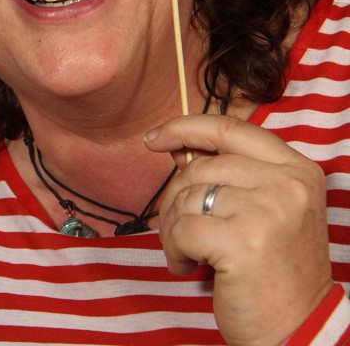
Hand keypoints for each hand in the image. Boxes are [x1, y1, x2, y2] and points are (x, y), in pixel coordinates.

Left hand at [145, 113, 334, 345]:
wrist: (298, 328)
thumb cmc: (272, 271)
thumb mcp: (265, 211)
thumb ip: (230, 175)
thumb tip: (177, 148)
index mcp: (297, 169)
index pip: (229, 128)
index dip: (184, 128)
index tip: (154, 138)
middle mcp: (287, 184)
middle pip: (199, 167)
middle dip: (176, 200)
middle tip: (181, 232)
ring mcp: (267, 211)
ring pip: (186, 198)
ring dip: (173, 230)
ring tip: (190, 254)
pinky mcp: (243, 242)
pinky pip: (180, 230)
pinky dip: (174, 251)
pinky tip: (189, 267)